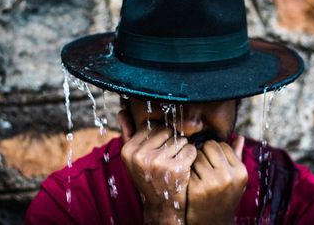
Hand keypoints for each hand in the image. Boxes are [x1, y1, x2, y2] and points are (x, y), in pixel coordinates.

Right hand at [119, 109, 197, 224]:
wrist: (162, 204)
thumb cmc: (148, 176)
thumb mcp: (133, 157)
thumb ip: (128, 132)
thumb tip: (122, 110)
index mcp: (128, 151)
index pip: (151, 126)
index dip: (159, 136)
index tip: (158, 150)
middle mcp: (141, 156)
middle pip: (167, 131)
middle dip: (171, 141)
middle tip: (168, 157)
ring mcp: (159, 163)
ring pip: (180, 140)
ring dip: (182, 149)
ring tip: (175, 162)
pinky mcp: (176, 169)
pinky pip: (190, 150)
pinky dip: (191, 156)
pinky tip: (184, 166)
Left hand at [187, 136, 246, 224]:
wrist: (213, 224)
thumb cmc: (224, 198)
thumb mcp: (235, 180)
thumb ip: (237, 157)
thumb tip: (240, 137)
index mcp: (240, 172)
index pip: (222, 145)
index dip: (214, 152)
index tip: (213, 163)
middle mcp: (228, 176)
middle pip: (209, 146)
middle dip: (204, 153)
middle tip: (203, 167)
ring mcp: (211, 183)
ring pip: (196, 155)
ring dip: (194, 162)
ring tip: (199, 176)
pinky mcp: (196, 189)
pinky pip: (187, 167)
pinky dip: (187, 172)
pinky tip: (191, 182)